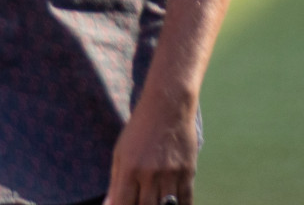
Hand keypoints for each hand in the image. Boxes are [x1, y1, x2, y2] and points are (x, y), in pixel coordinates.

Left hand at [104, 89, 197, 204]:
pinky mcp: (188, 173)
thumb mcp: (120, 152)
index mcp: (129, 168)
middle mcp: (150, 174)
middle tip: (139, 203)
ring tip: (154, 202)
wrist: (167, 108)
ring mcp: (171, 174)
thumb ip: (115, 181)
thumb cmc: (139, 130)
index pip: (123, 203)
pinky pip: (186, 201)